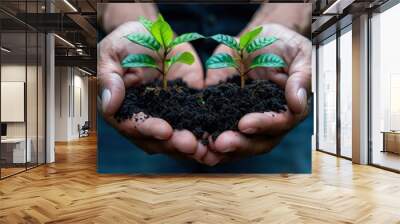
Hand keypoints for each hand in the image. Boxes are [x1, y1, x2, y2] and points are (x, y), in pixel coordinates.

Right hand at [98, 21, 222, 164]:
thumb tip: (109, 106)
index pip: (133, 125)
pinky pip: (198, 123)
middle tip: (191, 145)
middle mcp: (146, 119)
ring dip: (192, 146)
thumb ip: (109, 78)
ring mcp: (168, 116)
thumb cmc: (126, 41)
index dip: (148, 129)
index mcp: (124, 110)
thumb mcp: (111, 53)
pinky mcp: (188, 108)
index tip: (165, 130)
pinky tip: (219, 138)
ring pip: (178, 138)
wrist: (154, 34)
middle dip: (174, 143)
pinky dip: (207, 133)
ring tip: (206, 149)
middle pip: (158, 139)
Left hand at [206, 23, 311, 157]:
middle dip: (239, 144)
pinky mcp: (224, 114)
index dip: (264, 125)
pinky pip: (215, 129)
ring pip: (236, 143)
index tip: (245, 124)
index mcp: (287, 110)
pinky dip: (205, 137)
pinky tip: (193, 142)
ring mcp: (245, 120)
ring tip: (204, 149)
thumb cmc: (284, 46)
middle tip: (220, 143)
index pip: (280, 124)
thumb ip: (301, 77)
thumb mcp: (299, 55)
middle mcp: (267, 122)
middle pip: (257, 142)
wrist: (257, 39)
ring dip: (220, 150)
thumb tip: (298, 103)